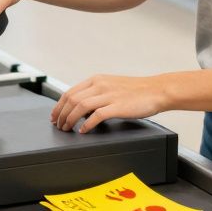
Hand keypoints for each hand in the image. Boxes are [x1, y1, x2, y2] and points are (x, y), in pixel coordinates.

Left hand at [50, 74, 170, 132]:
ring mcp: (108, 95)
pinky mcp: (117, 106)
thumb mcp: (111, 85)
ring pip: (80, 106)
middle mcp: (100, 85)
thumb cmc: (136, 90)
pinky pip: (96, 115)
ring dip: (70, 119)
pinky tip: (83, 131)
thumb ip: (96, 93)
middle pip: (72, 99)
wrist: (157, 90)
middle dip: (61, 114)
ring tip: (67, 129)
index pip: (70, 92)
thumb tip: (81, 107)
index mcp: (96, 79)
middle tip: (58, 125)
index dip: (58, 105)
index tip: (54, 115)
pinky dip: (87, 124)